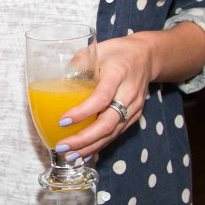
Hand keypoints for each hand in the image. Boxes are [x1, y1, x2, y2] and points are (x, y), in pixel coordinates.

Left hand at [55, 33, 155, 159]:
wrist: (146, 57)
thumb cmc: (118, 52)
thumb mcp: (97, 49)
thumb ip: (78, 63)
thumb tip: (58, 80)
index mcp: (118, 74)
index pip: (101, 98)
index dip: (82, 112)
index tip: (63, 121)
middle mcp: (128, 93)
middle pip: (108, 122)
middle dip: (84, 139)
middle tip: (64, 145)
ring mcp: (133, 107)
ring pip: (113, 132)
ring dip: (91, 146)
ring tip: (70, 155)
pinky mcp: (134, 116)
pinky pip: (116, 133)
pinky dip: (100, 144)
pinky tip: (85, 152)